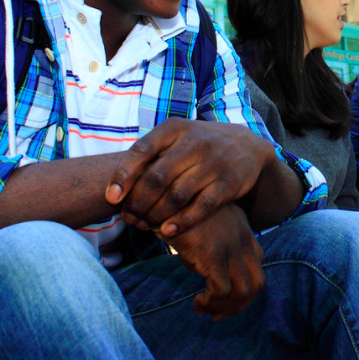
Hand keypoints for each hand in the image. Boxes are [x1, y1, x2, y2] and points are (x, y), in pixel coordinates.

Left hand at [105, 118, 275, 236]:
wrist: (247, 146)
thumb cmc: (199, 146)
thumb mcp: (177, 138)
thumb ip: (150, 156)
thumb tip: (114, 189)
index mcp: (175, 129)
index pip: (142, 151)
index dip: (123, 176)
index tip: (112, 199)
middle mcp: (195, 143)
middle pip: (157, 177)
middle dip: (138, 202)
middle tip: (128, 218)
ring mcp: (214, 162)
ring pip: (177, 194)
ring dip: (156, 214)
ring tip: (144, 225)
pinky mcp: (229, 182)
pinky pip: (201, 206)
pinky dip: (182, 221)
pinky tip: (167, 230)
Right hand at [166, 203, 264, 318]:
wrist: (164, 193)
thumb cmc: (175, 208)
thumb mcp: (197, 223)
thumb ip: (203, 244)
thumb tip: (196, 268)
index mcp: (241, 229)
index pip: (257, 263)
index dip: (243, 286)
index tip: (222, 298)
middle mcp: (242, 238)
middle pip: (257, 282)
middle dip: (239, 305)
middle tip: (216, 314)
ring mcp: (230, 247)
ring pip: (244, 291)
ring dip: (224, 308)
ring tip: (202, 308)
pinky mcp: (213, 254)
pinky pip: (222, 291)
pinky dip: (211, 303)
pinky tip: (197, 302)